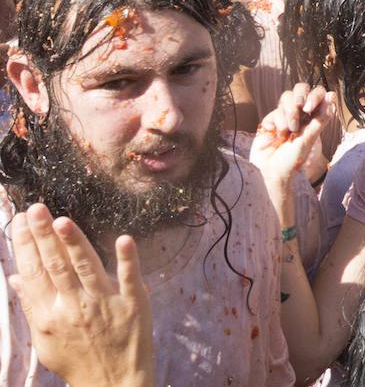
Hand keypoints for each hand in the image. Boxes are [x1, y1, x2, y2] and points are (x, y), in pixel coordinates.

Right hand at [8, 204, 152, 386]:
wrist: (113, 383)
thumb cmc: (76, 359)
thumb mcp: (46, 338)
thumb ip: (33, 306)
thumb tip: (17, 279)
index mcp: (50, 315)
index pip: (35, 274)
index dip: (28, 246)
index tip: (22, 220)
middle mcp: (75, 306)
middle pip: (57, 266)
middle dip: (45, 237)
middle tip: (37, 209)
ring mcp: (105, 303)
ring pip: (88, 267)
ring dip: (76, 243)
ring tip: (64, 221)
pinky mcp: (134, 303)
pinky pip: (129, 278)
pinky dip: (127, 260)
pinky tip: (123, 239)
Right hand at [250, 84, 333, 188]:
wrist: (271, 171)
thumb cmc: (293, 158)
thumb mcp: (310, 138)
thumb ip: (320, 118)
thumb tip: (332, 96)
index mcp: (313, 116)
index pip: (318, 93)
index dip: (316, 94)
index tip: (311, 107)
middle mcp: (299, 113)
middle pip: (300, 88)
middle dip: (301, 96)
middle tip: (301, 108)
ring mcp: (284, 114)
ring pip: (287, 97)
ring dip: (290, 113)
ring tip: (290, 131)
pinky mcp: (270, 119)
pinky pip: (275, 111)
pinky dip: (278, 122)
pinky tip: (277, 135)